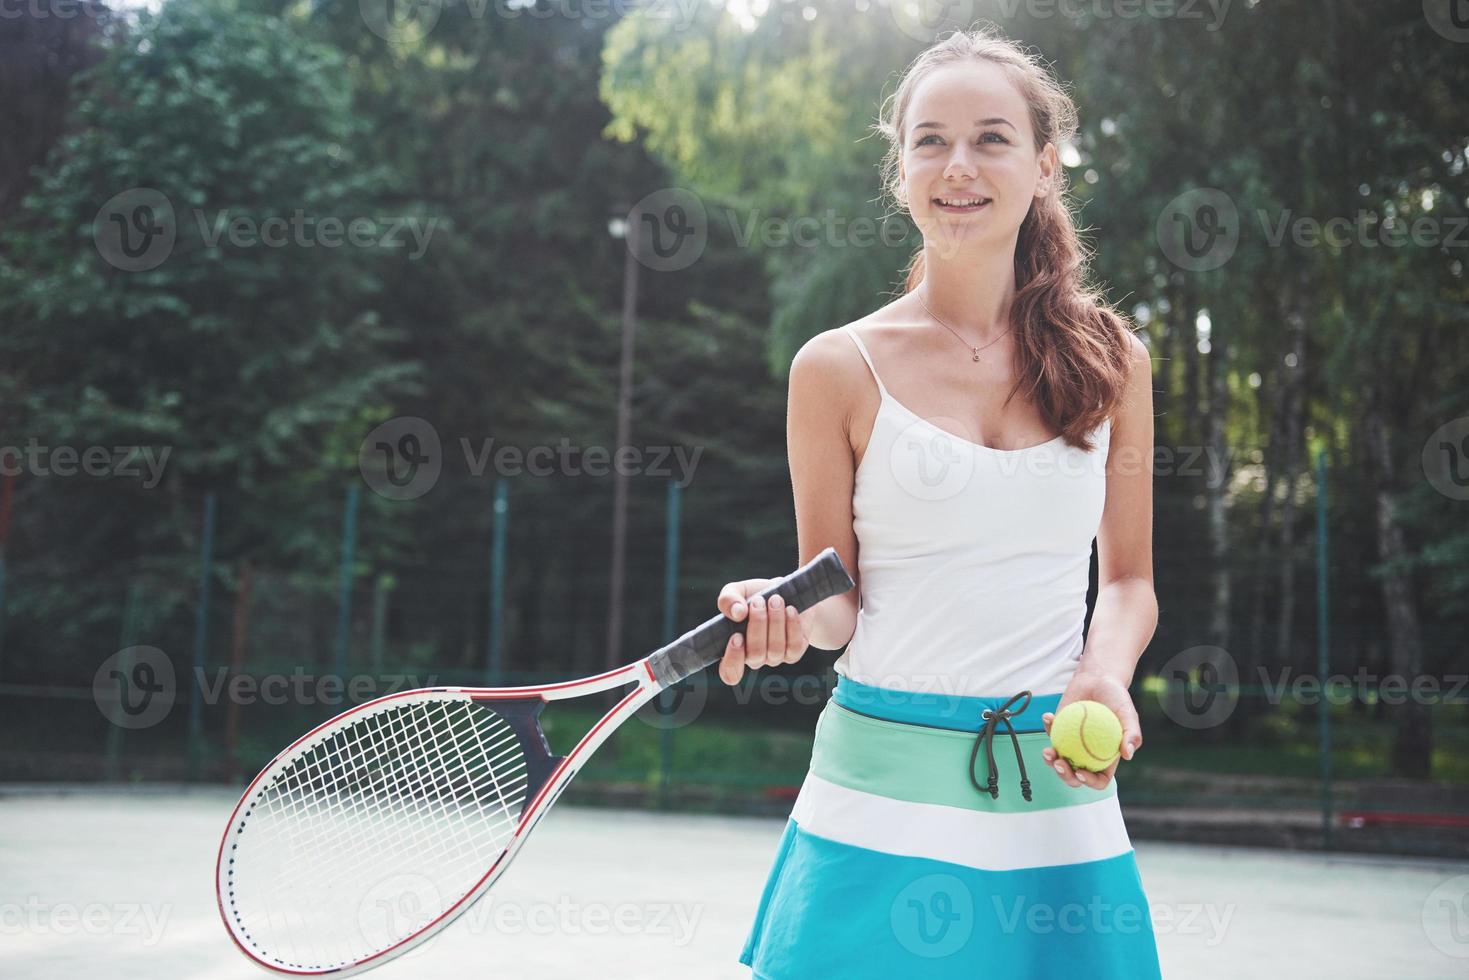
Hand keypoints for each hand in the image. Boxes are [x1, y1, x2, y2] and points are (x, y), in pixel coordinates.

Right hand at [714, 578, 814, 685]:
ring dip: (775, 621)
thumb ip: (728, 600)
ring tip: (776, 599)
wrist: (786, 592)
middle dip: (757, 625)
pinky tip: (790, 609)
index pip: (729, 671)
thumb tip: (737, 613)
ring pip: (775, 649)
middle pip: (754, 654)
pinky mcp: (794, 652)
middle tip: (758, 601)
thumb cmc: (756, 595)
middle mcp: (753, 657)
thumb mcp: (737, 591)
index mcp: (734, 648)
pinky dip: (792, 625)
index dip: (733, 659)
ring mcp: (774, 657)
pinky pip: (793, 645)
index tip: (736, 636)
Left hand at [1040, 672, 1142, 790]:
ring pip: (1058, 760)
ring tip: (1048, 752)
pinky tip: (1048, 717)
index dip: (1090, 782)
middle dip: (1065, 776)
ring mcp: (1071, 744)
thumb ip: (1131, 734)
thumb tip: (1128, 755)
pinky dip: (1047, 726)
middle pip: (1075, 775)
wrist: (1100, 678)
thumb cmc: (1117, 698)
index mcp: (1106, 758)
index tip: (1081, 772)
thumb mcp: (1128, 714)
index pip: (1099, 779)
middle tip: (1059, 763)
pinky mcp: (1059, 729)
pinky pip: (1051, 733)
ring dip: (1050, 760)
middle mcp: (1087, 754)